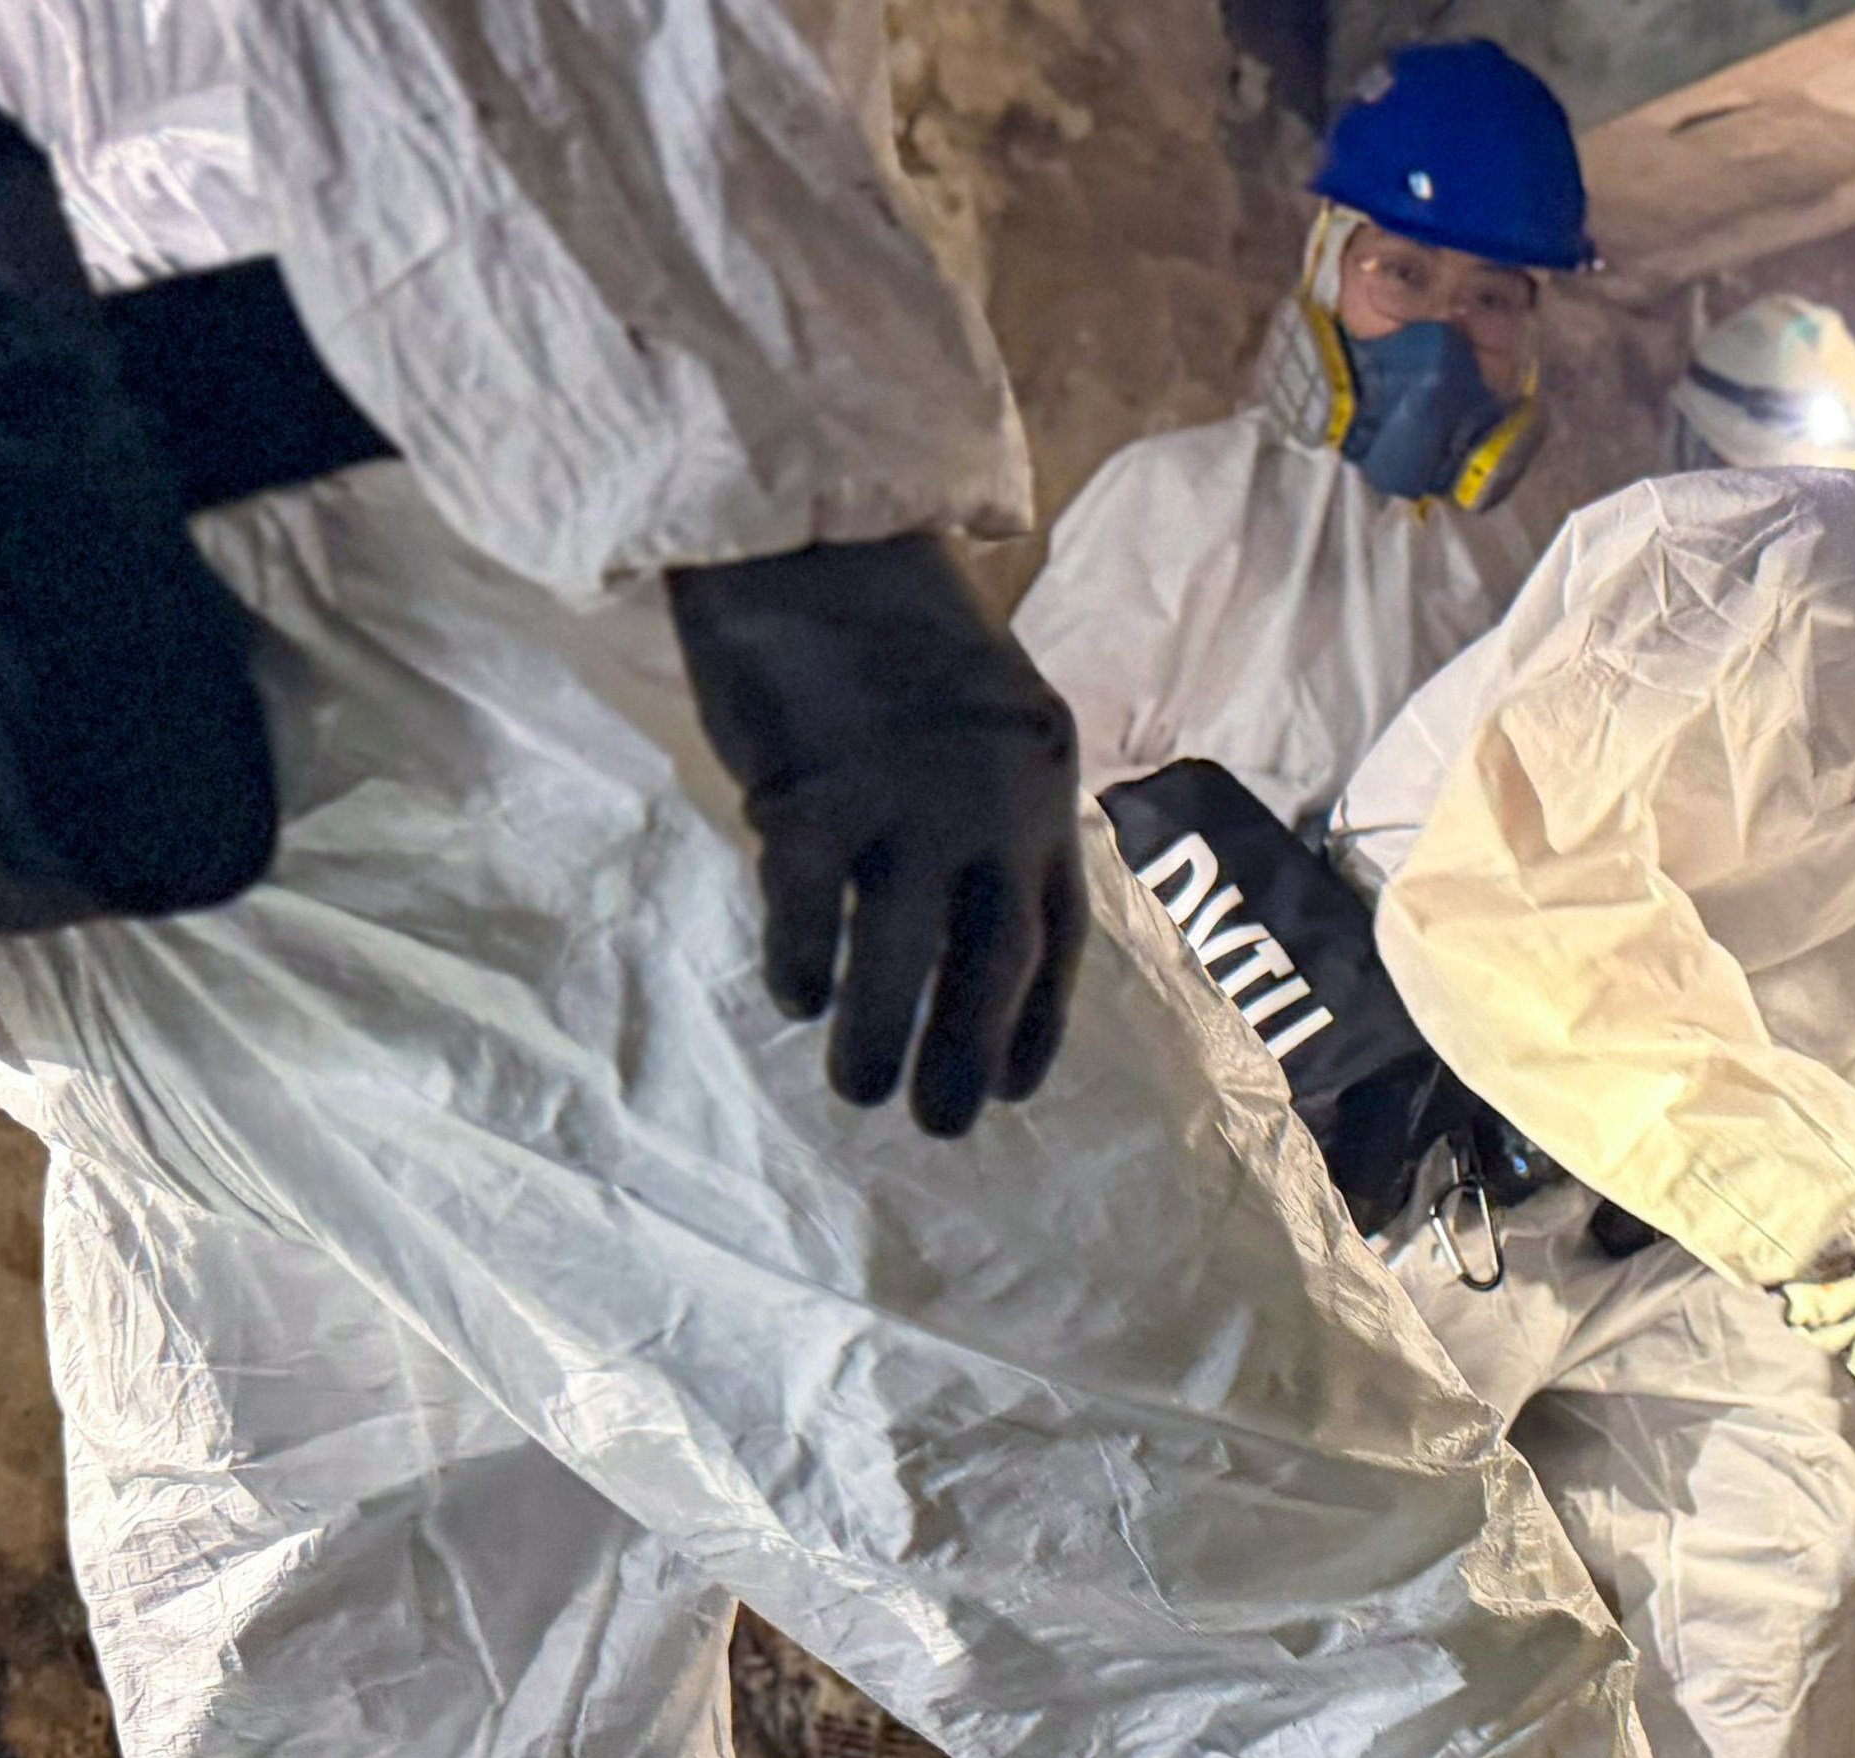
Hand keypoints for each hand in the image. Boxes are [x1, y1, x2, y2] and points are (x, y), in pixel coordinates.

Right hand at [667, 534, 1089, 1136]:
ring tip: (861, 1093)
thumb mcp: (993, 711)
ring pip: (900, 962)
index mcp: (1041, 787)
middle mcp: (989, 809)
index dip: (1039, 1020)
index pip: (1059, 934)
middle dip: (968, 1057)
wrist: (813, 533)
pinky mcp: (810, 799)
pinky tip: (795, 1002)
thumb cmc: (894, 623)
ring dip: (882, 1040)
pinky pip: (807, 915)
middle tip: (944, 1127)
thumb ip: (995, 804)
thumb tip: (971, 911)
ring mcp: (902, 808)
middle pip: (992, 966)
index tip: (1014, 1084)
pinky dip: (802, 967)